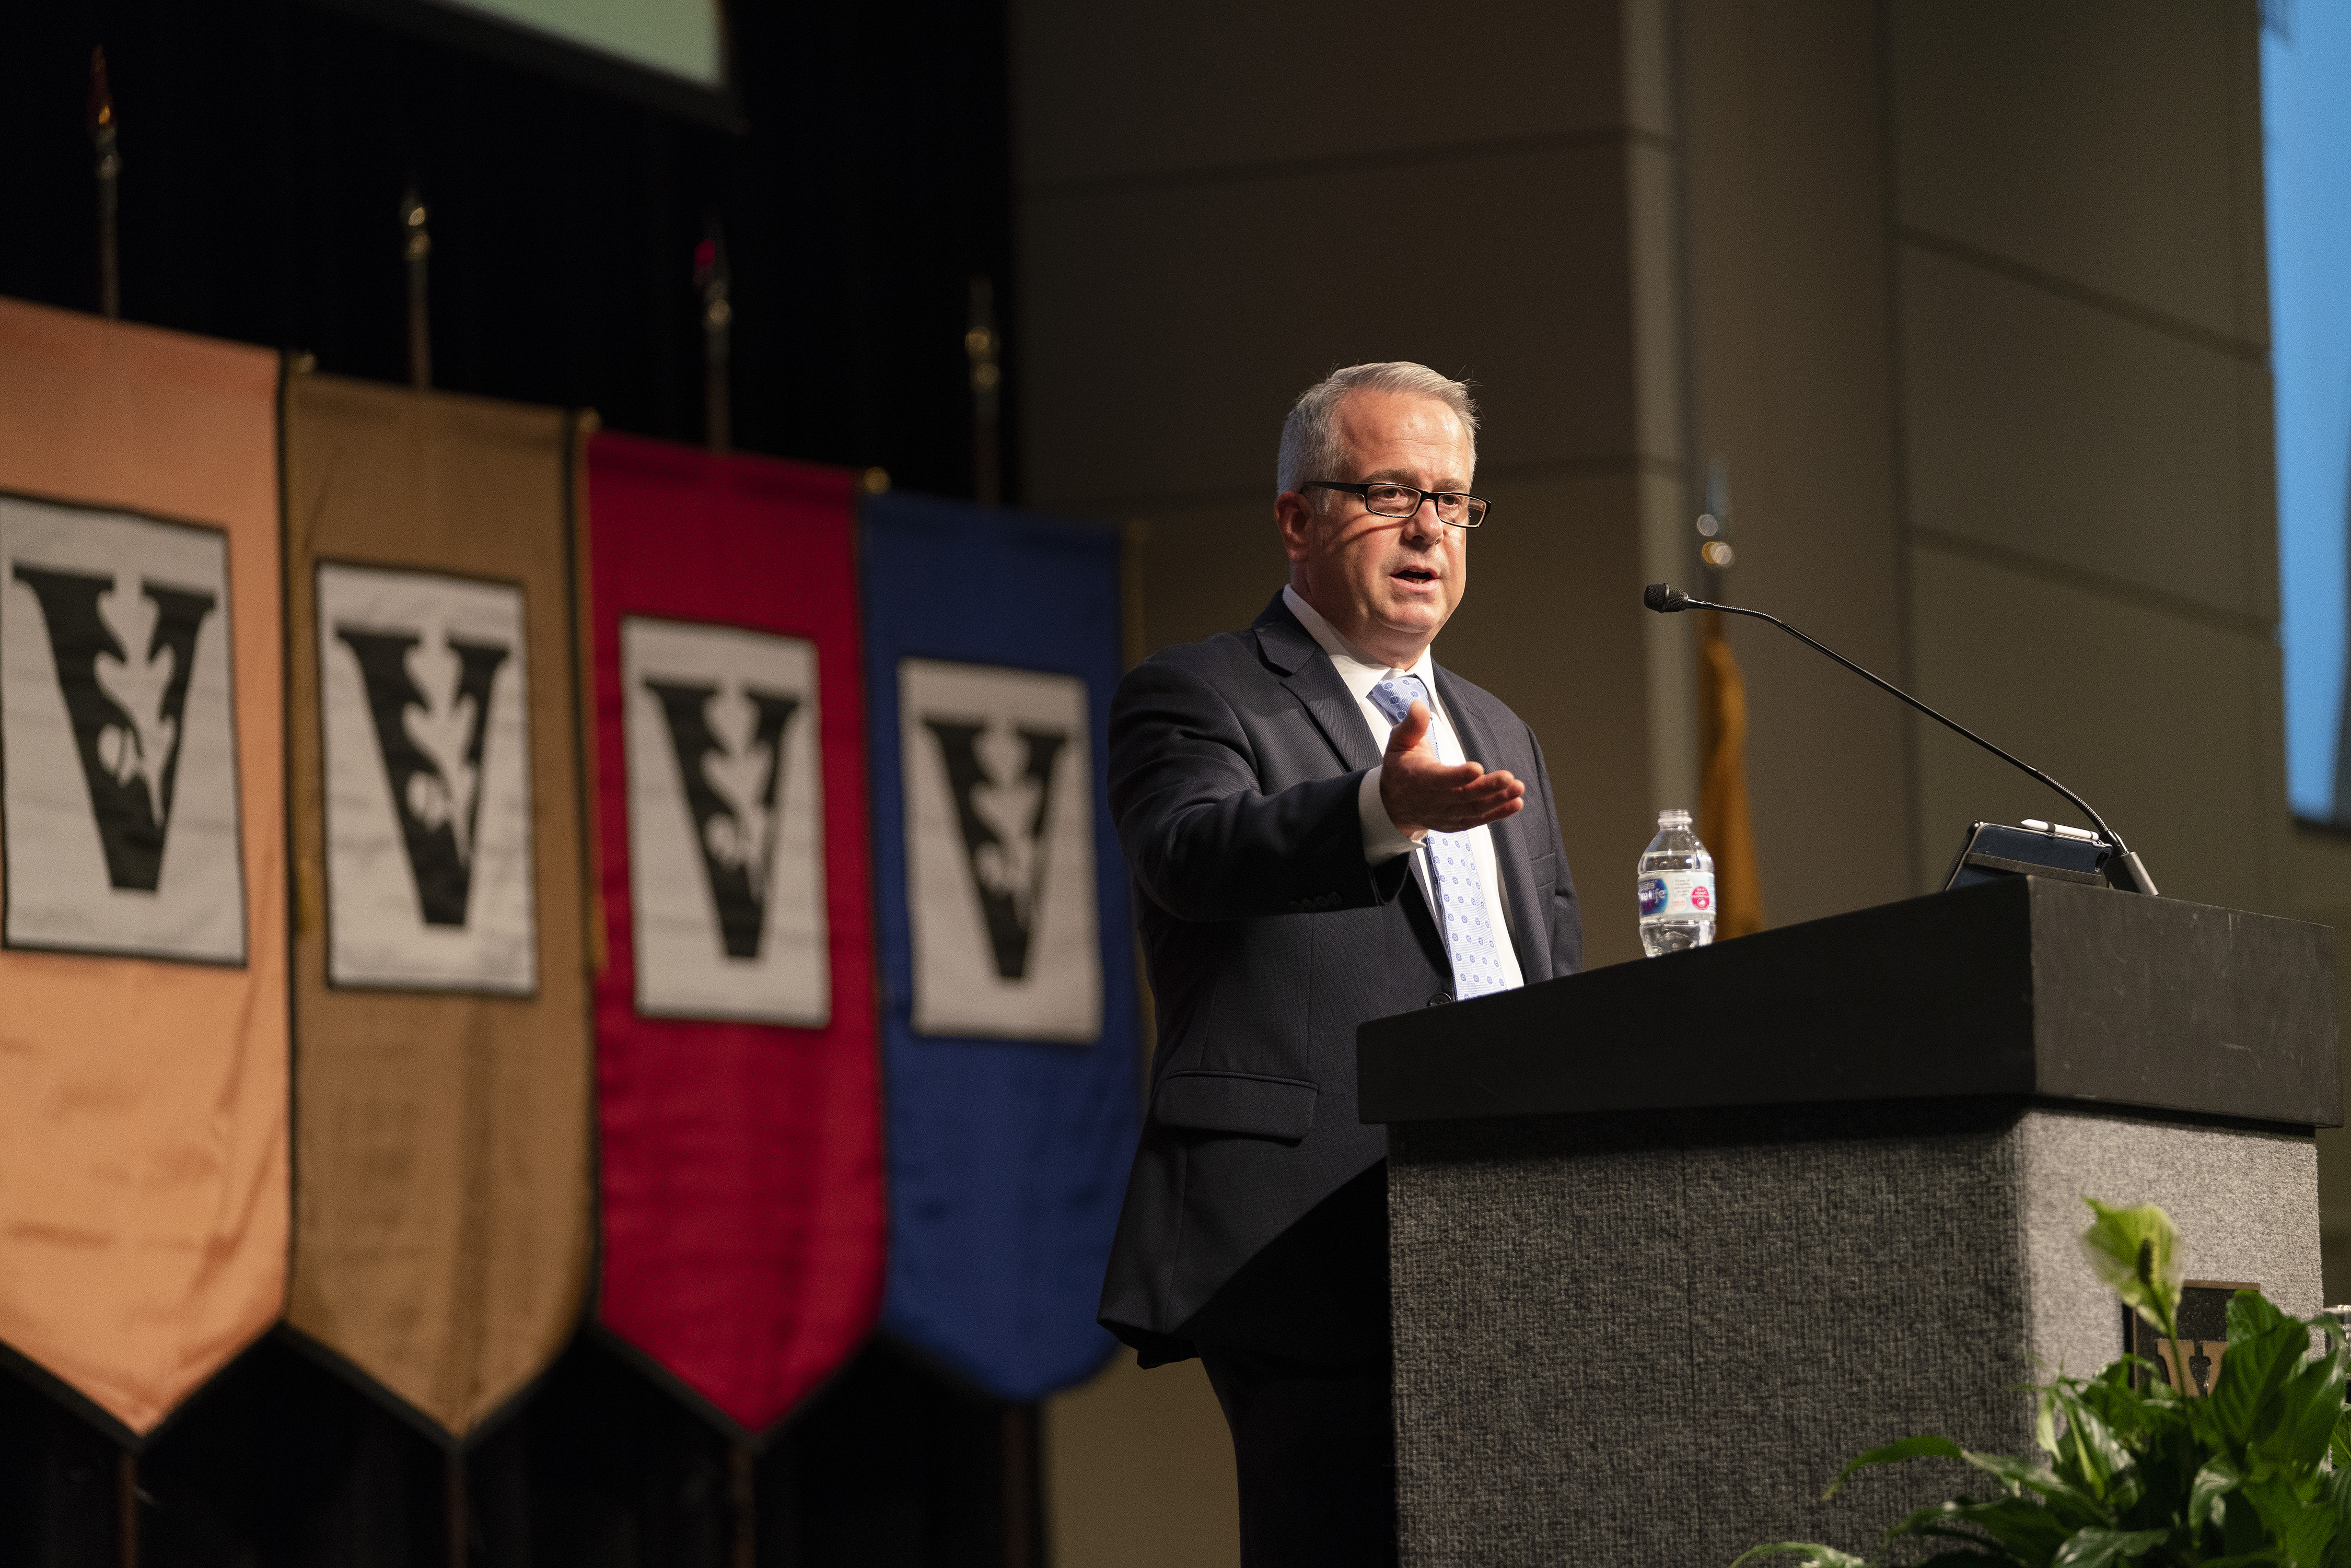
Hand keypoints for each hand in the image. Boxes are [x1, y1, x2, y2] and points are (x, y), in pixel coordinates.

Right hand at [1378, 700, 1524, 836]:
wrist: (1394, 805)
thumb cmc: (1401, 768)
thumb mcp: (1399, 743)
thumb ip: (1411, 726)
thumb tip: (1419, 705)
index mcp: (1418, 779)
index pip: (1439, 779)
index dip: (1458, 776)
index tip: (1477, 769)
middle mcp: (1432, 800)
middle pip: (1462, 796)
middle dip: (1487, 788)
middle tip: (1509, 778)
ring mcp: (1445, 814)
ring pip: (1474, 809)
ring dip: (1498, 800)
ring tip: (1518, 788)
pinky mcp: (1456, 823)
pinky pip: (1479, 820)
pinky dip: (1498, 813)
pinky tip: (1516, 803)